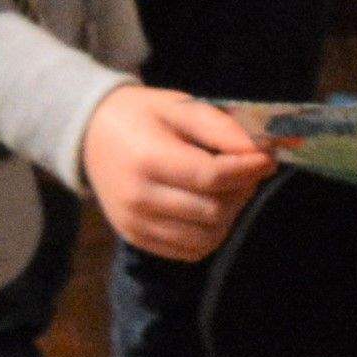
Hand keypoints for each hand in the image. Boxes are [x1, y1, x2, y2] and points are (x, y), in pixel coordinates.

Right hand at [79, 84, 280, 264]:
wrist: (90, 135)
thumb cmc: (141, 115)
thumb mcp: (179, 106)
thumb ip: (220, 127)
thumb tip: (259, 152)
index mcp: (148, 159)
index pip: (211, 177)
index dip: (247, 170)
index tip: (267, 159)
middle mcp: (139, 198)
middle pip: (213, 210)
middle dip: (242, 191)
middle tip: (248, 172)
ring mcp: (136, 224)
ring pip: (206, 237)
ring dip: (230, 215)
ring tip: (229, 190)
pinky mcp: (137, 238)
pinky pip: (190, 250)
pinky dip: (210, 233)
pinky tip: (210, 207)